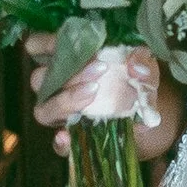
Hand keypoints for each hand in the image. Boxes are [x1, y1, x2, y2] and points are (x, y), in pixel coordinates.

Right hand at [24, 33, 183, 166]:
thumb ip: (143, 65)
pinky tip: (67, 136)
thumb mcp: (145, 72)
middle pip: (40, 78)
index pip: (37, 47)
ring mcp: (62, 115)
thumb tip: (134, 67)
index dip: (44, 43)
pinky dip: (61, 141)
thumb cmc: (137, 86)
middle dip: (67, 73)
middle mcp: (57, 87)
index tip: (66, 42)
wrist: (150, 121)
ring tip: (93, 93)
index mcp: (67, 63)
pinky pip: (58, 144)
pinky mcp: (73, 140)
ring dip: (64, 100)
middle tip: (99, 69)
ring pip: (44, 109)